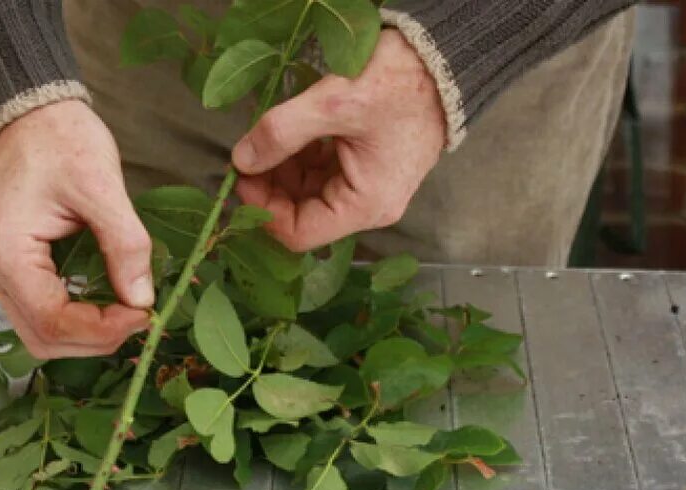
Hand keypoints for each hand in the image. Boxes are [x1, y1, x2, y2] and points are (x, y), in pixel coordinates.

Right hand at [0, 101, 152, 357]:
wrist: (28, 111)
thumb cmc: (60, 139)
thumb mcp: (102, 186)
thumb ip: (126, 245)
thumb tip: (143, 300)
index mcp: (6, 252)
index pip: (53, 321)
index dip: (103, 330)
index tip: (145, 314)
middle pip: (43, 338)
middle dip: (96, 339)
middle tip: (140, 317)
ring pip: (39, 333)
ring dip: (85, 334)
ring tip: (126, 312)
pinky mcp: (8, 267)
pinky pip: (39, 312)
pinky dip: (74, 318)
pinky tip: (106, 301)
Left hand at [232, 30, 446, 251]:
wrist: (443, 60)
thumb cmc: (399, 84)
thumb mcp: (334, 103)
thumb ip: (282, 133)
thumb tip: (242, 160)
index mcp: (365, 206)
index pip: (298, 233)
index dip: (263, 210)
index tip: (241, 176)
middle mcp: (368, 206)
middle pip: (302, 214)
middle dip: (270, 187)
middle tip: (247, 153)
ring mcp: (368, 187)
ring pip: (309, 193)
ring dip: (283, 170)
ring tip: (268, 135)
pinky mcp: (366, 167)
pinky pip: (323, 174)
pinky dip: (301, 157)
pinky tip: (291, 131)